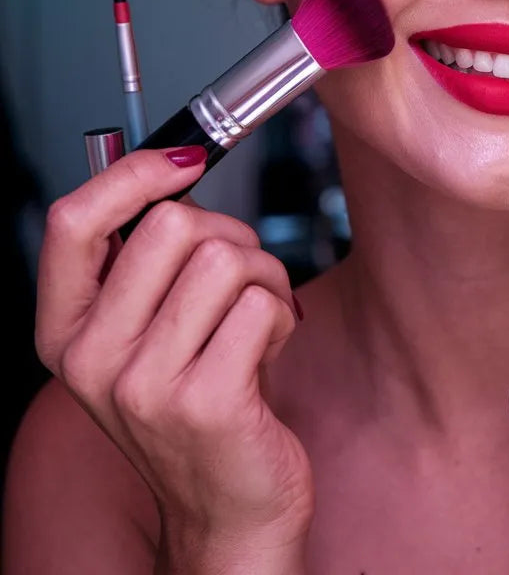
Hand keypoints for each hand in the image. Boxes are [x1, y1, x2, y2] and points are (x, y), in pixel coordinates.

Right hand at [35, 147, 313, 570]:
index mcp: (67, 331)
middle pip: (174, 224)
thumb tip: (177, 169)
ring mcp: (144, 384)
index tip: (185, 160)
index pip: (72, 221)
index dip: (132, 173)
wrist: (229, 506)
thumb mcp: (148, 334)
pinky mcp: (205, 401)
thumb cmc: (200, 403)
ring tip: (256, 321)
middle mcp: (92, 357)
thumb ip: (147, 264)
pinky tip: (269, 352)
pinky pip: (263, 303)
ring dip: (265, 276)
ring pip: (227, 258)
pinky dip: (283, 315)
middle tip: (239, 281)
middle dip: (229, 236)